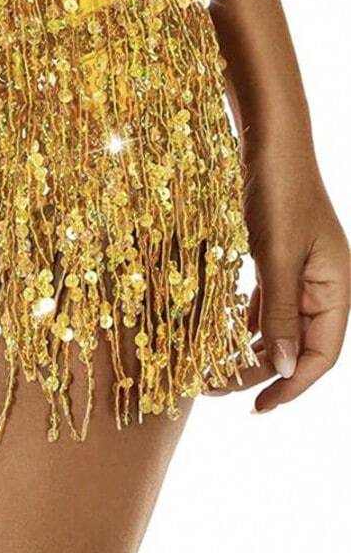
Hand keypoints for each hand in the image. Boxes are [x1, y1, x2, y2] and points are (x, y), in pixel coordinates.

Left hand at [220, 149, 348, 411]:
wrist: (269, 145)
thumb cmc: (278, 194)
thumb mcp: (278, 256)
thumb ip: (283, 312)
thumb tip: (288, 368)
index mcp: (337, 289)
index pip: (323, 355)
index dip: (293, 386)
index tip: (257, 407)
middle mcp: (324, 286)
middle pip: (298, 346)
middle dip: (260, 372)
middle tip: (215, 391)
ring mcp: (301, 274)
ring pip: (280, 327)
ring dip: (249, 351)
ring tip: (214, 373)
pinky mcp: (278, 260)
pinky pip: (267, 305)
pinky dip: (246, 324)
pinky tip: (223, 337)